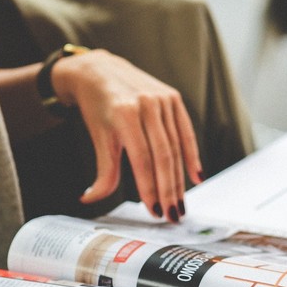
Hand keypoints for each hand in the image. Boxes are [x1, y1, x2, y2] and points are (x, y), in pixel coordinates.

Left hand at [51, 49, 202, 221]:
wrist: (100, 71)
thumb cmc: (97, 107)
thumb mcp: (98, 137)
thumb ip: (102, 171)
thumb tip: (90, 199)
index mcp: (125, 114)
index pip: (142, 159)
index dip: (149, 188)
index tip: (154, 210)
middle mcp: (147, 105)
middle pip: (163, 156)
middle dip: (168, 189)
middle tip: (172, 215)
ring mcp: (163, 100)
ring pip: (175, 147)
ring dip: (179, 179)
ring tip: (180, 203)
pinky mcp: (173, 98)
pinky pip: (186, 132)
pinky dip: (192, 156)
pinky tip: (195, 177)